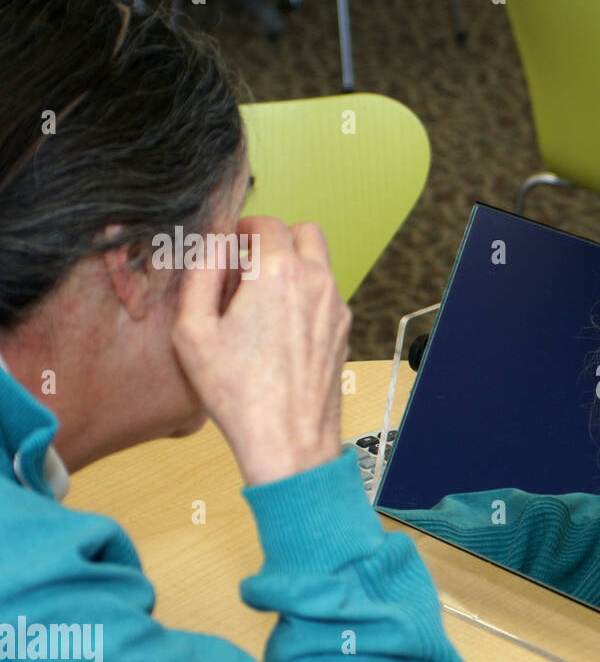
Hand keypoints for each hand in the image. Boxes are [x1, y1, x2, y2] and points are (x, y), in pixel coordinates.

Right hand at [171, 216, 350, 486]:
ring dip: (295, 267)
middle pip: (306, 234)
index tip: (234, 242)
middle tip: (251, 262)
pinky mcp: (344, 332)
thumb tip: (213, 246)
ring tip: (262, 298)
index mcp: (279, 273)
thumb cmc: (238, 391)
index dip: (246, 228)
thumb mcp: (193, 330)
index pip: (269, 224)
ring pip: (321, 265)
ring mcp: (336, 308)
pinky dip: (308, 296)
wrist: (288, 438)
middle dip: (278, 239)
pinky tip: (280, 326)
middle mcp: (317, 283)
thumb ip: (200, 275)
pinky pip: (328, 297)